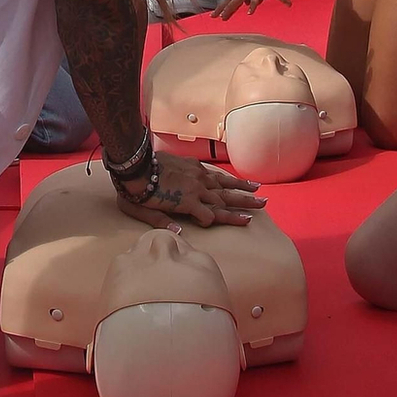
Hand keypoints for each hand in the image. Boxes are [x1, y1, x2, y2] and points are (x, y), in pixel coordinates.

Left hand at [116, 152, 262, 228]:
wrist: (133, 164)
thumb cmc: (136, 193)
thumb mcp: (144, 213)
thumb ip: (162, 223)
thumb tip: (180, 232)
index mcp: (186, 202)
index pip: (211, 216)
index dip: (227, 220)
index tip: (244, 222)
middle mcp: (196, 188)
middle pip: (224, 198)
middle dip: (245, 203)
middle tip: (264, 204)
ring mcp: (196, 175)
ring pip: (223, 184)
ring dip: (242, 188)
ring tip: (258, 191)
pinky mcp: (193, 165)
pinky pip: (214, 173)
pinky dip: (227, 177)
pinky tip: (237, 179)